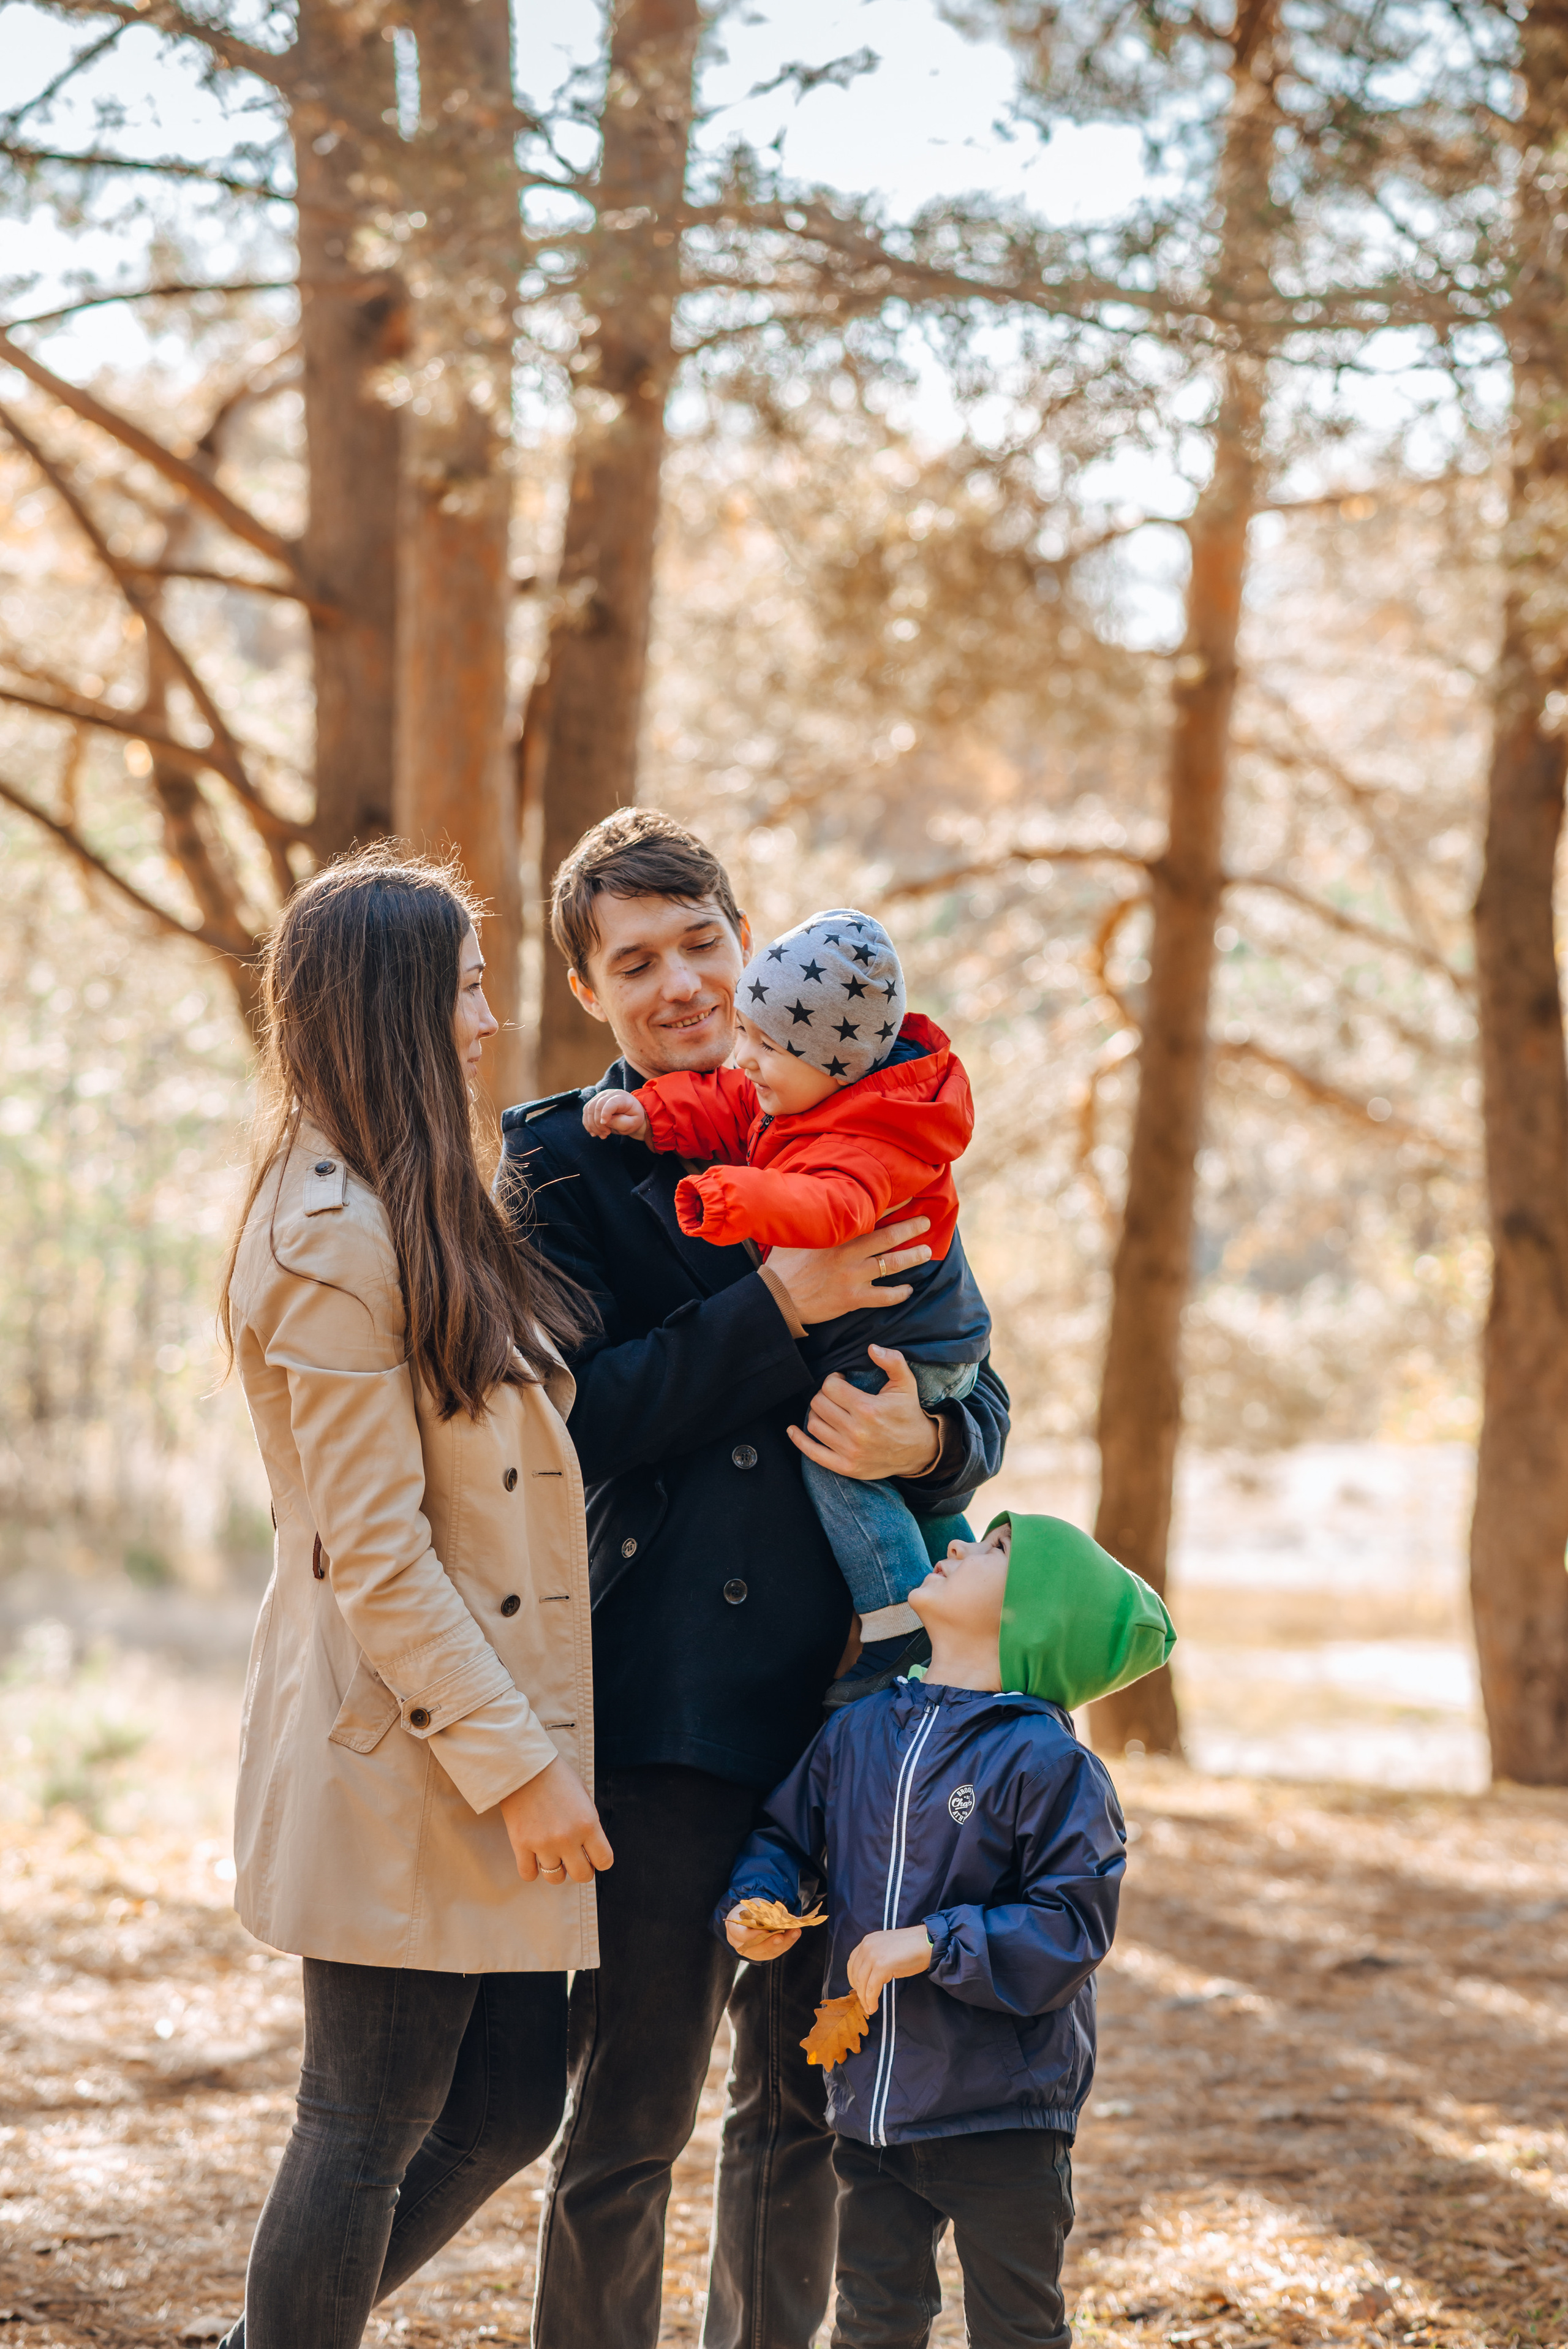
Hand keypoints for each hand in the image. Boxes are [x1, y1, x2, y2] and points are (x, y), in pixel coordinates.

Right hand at [499, 1757, 613, 1884]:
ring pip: (555, 1878)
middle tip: (574, 1860)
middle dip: (580, 1870)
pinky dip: (532, 1870)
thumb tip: (591, 1847)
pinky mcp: (521, 1844)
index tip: (593, 1856)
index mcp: (588, 1823)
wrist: (525, 1766)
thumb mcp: (584, 1796)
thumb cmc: (557, 1777)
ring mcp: (543, 1843)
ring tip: (553, 1856)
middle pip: (581, 1875)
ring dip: (556, 1870)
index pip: (604, 1861)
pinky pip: (528, 1875)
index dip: (600, 1860)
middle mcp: (568, 1837)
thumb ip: (590, 1823)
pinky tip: (533, 1858)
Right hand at [582, 1088, 649, 1142]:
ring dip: (592, 1125)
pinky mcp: (594, 1101)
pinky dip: (588, 1124)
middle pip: (597, 1106)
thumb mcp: (632, 1123)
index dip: (605, 1113)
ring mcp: (600, 1096)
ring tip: (602, 1135)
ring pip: (589, 1109)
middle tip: (606, 1134)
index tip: (605, 1126)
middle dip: (598, 1124)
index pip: (611, 1102)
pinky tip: (594, 1132)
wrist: (630, 1115)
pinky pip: (586, 1111)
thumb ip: (620, 1122)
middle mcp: (610, 1094)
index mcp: (622, 1097)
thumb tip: (604, 1121)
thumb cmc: (633, 1119)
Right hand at [725, 1912, 801, 1962]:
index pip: (742, 1935)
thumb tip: (773, 1915)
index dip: (753, 1935)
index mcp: (734, 1930)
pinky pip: (775, 1951)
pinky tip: (795, 1934)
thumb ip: (758, 1912)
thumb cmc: (747, 1912)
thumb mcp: (749, 1908)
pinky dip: (787, 1942)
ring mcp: (753, 1952)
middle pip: (756, 1948)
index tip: (765, 1931)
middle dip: (770, 1943)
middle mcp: (742, 1945)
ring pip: (768, 1952)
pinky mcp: (764, 1954)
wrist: (745, 1923)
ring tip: (795, 1932)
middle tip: (781, 1936)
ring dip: (784, 1942)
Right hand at [765, 1213, 931, 1326]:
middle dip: (910, 1228)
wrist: (776, 1297)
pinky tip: (908, 1290)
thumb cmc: (783, 1264)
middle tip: (926, 1222)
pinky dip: (899, 1293)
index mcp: (836, 1235)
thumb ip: (813, 1219)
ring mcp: (852, 1277)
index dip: (891, 1206)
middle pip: (888, 1238)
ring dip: (912, 1258)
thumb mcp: (797, 1234)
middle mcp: (848, 1254)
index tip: (908, 1198)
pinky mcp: (852, 1299)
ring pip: (891, 1265)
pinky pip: (884, 1297)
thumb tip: (815, 1197)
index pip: (869, 1215)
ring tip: (926, 1252)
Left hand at [788, 1346, 941, 1482]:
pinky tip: (793, 1430)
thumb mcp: (906, 1384)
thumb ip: (893, 1361)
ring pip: (813, 1424)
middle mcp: (856, 1432)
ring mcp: (850, 1451)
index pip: (830, 1387)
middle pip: (819, 1404)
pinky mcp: (846, 1467)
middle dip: (824, 1395)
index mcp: (867, 1409)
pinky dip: (799, 1440)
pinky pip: (812, 1453)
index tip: (841, 1382)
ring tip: (828, 1410)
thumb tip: (872, 1348)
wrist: (919, 1450)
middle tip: (835, 1396)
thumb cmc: (908, 1413)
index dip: (833, 1380)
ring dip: (816, 1413)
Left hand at [847, 1925, 931, 2014]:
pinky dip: (871, 2000)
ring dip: (864, 1999)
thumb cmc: (910, 1947)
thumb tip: (869, 1975)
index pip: (852, 1962)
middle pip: (855, 1974)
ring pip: (862, 1983)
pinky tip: (874, 2007)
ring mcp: (873, 1956)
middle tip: (864, 2002)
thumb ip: (876, 1956)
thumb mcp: (886, 1947)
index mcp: (867, 1941)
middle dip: (858, 1991)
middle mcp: (867, 1946)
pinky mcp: (882, 1966)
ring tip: (869, 2008)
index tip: (858, 1988)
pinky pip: (872, 1988)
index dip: (852, 1978)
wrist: (925, 1943)